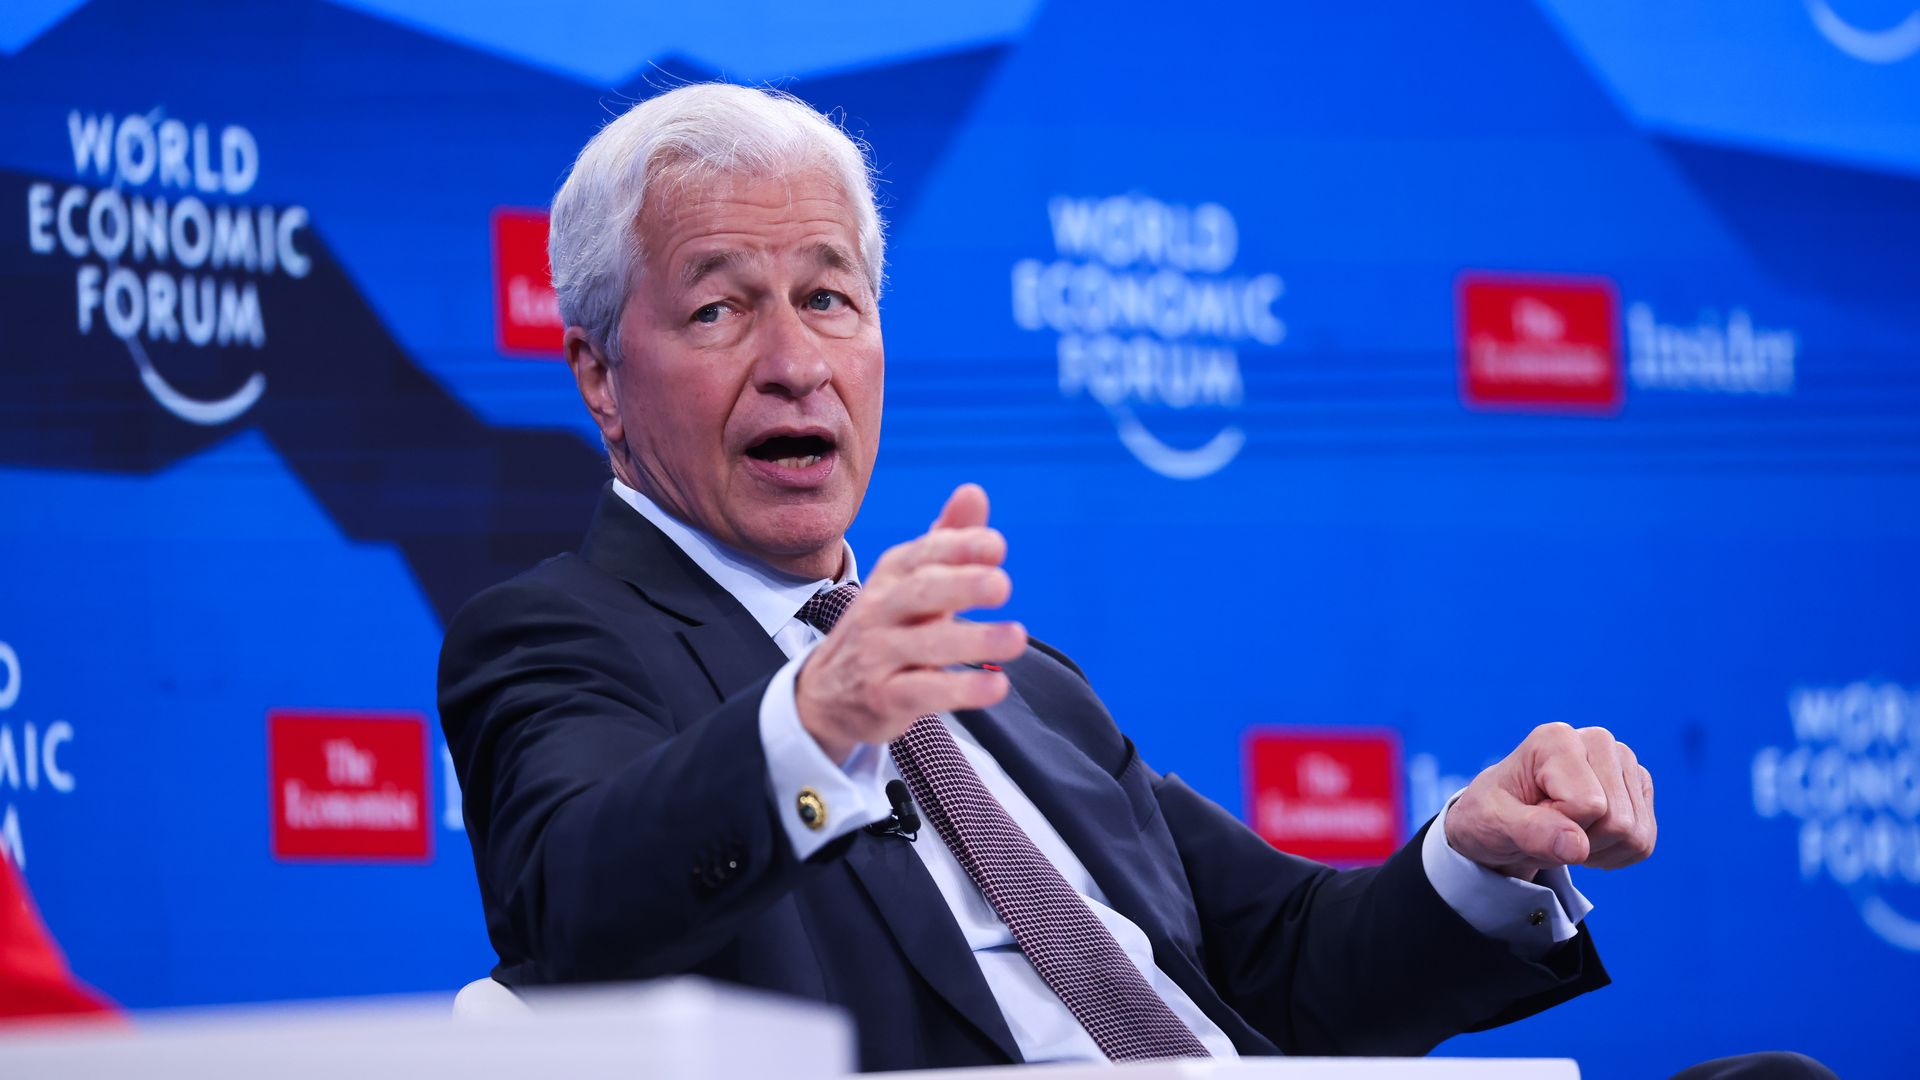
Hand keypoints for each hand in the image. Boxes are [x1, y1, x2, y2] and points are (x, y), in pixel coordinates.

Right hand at [794, 484, 1025, 761]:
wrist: (827, 693)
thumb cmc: (886, 626)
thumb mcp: (911, 582)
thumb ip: (947, 540)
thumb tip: (974, 492)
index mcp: (891, 575)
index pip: (923, 554)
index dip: (958, 547)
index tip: (996, 546)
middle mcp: (880, 609)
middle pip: (920, 592)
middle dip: (961, 585)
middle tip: (1002, 585)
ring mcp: (879, 654)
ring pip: (926, 644)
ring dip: (974, 640)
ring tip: (1017, 638)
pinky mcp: (885, 698)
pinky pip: (925, 691)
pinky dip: (962, 690)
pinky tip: (997, 685)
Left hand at [1444, 722, 1655, 879]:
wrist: (1501, 819)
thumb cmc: (1492, 815)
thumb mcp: (1494, 823)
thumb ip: (1531, 832)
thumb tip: (1577, 846)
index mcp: (1557, 739)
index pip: (1588, 805)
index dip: (1559, 825)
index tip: (1531, 813)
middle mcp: (1598, 741)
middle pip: (1618, 822)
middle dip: (1581, 841)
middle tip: (1548, 827)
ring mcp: (1623, 762)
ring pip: (1635, 836)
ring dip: (1597, 849)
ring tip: (1564, 831)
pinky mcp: (1638, 785)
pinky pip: (1644, 842)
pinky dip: (1613, 852)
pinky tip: (1586, 836)